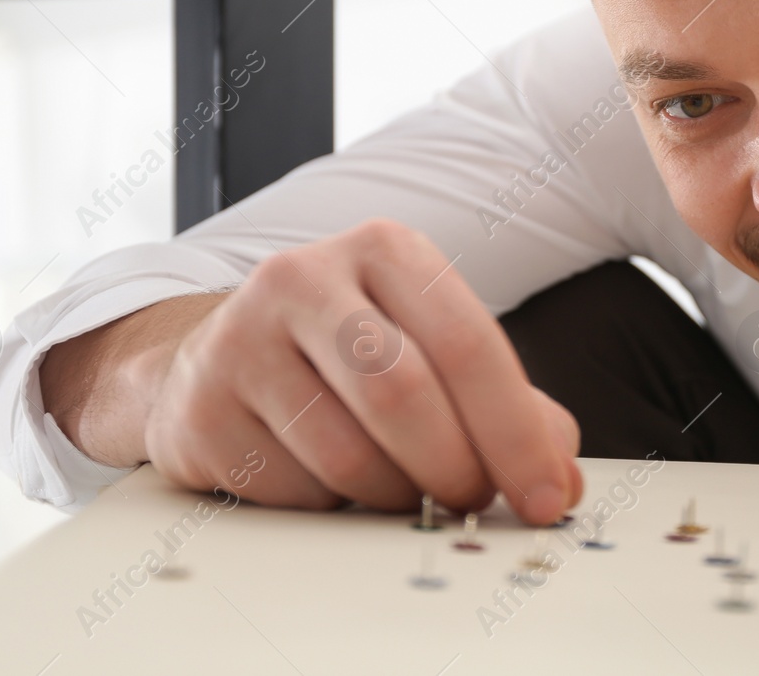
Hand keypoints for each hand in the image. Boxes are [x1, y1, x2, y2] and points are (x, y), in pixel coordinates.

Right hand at [43, 218, 582, 525]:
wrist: (219, 363)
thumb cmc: (351, 361)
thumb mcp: (435, 355)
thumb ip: (510, 407)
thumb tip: (559, 477)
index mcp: (384, 251)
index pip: (468, 344)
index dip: (517, 432)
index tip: (547, 498)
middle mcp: (304, 277)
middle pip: (402, 393)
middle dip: (456, 468)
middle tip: (472, 501)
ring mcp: (240, 339)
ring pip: (346, 455)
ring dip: (392, 497)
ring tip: (397, 486)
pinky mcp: (199, 408)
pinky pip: (290, 492)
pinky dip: (328, 508)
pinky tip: (323, 479)